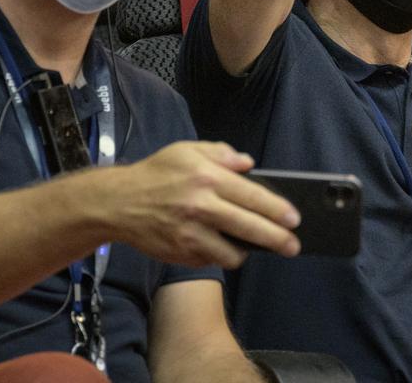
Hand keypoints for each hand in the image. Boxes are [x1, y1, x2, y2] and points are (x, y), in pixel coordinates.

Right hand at [108, 141, 300, 268]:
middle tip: (292, 246)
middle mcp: (201, 207)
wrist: (117, 203)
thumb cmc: (157, 174)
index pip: (252, 196)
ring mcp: (190, 234)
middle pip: (249, 228)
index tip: (294, 219)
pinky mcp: (180, 254)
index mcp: (207, 178)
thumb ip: (221, 153)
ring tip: (250, 244)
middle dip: (277, 239)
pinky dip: (220, 255)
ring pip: (232, 252)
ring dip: (245, 251)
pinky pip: (211, 260)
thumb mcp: (187, 151)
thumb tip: (248, 163)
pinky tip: (221, 245)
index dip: (277, 210)